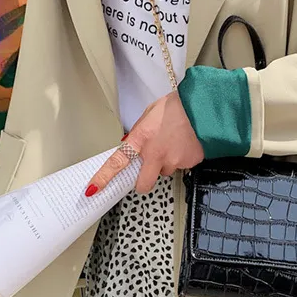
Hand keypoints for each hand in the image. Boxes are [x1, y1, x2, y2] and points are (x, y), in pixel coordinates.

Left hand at [86, 91, 203, 195]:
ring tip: (174, 143)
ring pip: (164, 171)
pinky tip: (185, 144)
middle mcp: (155, 154)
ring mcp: (173, 162)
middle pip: (143, 184)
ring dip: (166, 163)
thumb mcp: (149, 115)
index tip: (94, 189)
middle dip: (144, 181)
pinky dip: (181, 158)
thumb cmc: (177, 107)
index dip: (104, 178)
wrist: (203, 108)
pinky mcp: (188, 164)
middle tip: (148, 169)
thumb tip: (132, 144)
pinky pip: (181, 166)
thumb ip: (139, 132)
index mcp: (141, 139)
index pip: (117, 163)